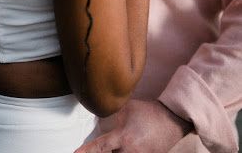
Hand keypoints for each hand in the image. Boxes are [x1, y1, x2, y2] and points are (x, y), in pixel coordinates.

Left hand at [74, 99, 192, 152]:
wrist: (171, 120)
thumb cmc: (148, 112)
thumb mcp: (127, 109)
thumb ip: (112, 114)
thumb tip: (98, 114)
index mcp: (123, 137)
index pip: (100, 148)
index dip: (87, 152)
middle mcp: (129, 152)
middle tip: (97, 147)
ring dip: (115, 152)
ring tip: (119, 143)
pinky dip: (125, 152)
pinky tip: (125, 146)